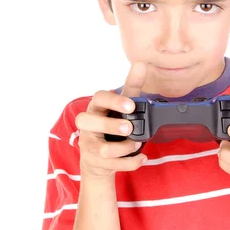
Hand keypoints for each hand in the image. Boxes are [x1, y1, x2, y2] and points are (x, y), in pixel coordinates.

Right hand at [74, 62, 147, 179]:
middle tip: (129, 128)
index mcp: (96, 107)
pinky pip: (111, 165)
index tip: (131, 106)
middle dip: (110, 125)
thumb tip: (141, 64)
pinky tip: (142, 157)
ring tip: (137, 144)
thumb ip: (132, 86)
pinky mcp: (93, 162)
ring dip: (123, 148)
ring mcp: (87, 144)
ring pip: (101, 148)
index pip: (98, 98)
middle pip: (88, 122)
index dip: (113, 101)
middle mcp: (87, 125)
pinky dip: (129, 163)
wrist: (100, 158)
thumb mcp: (123, 106)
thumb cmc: (112, 125)